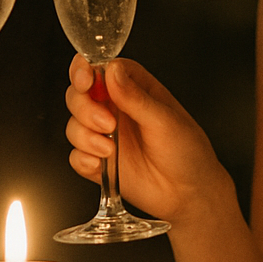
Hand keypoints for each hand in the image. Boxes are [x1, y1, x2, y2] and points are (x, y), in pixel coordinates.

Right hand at [65, 55, 232, 226]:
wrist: (189, 194)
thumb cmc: (187, 151)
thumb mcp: (165, 120)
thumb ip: (136, 97)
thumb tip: (112, 71)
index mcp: (133, 88)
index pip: (98, 67)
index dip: (84, 70)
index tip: (86, 80)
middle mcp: (114, 108)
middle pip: (78, 95)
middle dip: (83, 108)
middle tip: (107, 123)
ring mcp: (104, 135)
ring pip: (73, 125)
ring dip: (85, 136)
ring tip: (110, 149)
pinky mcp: (98, 162)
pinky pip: (75, 156)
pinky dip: (84, 160)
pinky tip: (103, 165)